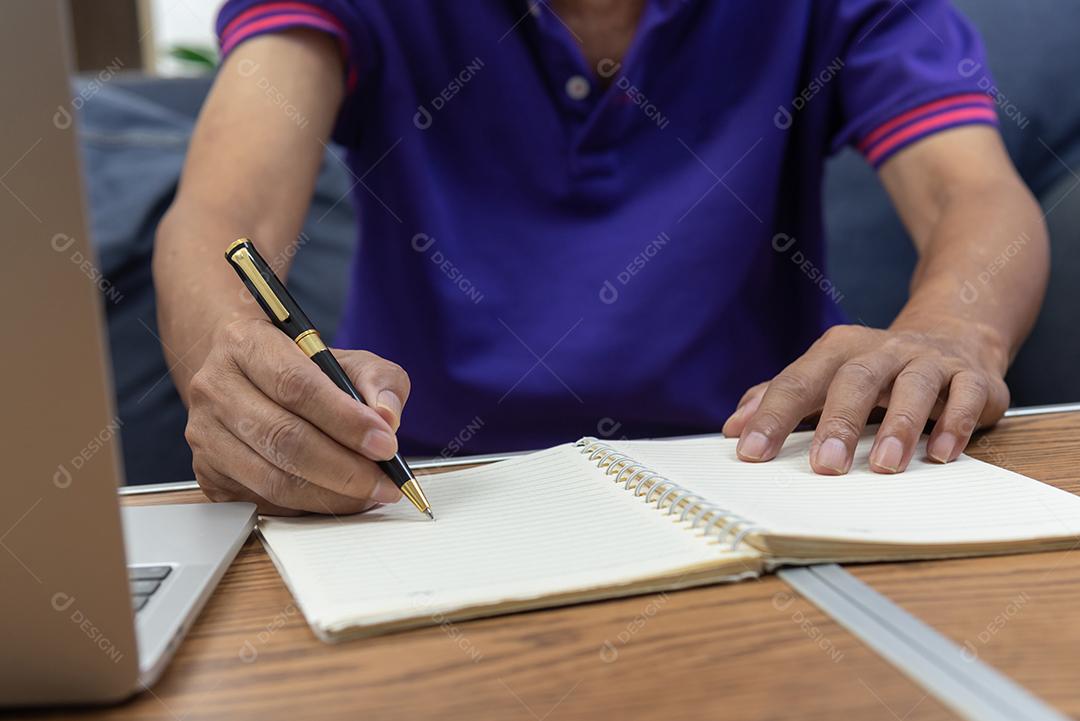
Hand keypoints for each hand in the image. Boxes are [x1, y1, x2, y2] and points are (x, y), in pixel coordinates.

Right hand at [184, 318, 410, 513]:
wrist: (249, 377)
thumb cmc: (303, 368)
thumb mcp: (348, 360)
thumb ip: (378, 380)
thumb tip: (386, 418)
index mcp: (246, 344)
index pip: (296, 386)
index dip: (345, 420)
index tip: (385, 444)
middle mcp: (215, 387)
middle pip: (283, 438)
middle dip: (345, 468)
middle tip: (385, 481)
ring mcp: (205, 434)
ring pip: (272, 479)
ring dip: (330, 495)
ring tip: (369, 494)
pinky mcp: (207, 474)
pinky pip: (263, 502)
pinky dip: (309, 507)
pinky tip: (338, 499)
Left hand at [721, 323, 1009, 473]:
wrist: (952, 338)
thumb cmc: (874, 371)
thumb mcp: (826, 376)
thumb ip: (781, 397)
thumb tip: (734, 427)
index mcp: (838, 350)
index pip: (798, 382)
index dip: (773, 416)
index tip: (751, 452)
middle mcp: (881, 350)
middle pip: (854, 379)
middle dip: (838, 422)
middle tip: (825, 466)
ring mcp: (928, 360)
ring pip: (913, 385)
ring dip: (899, 425)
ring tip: (885, 466)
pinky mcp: (972, 377)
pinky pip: (965, 395)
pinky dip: (954, 423)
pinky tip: (942, 454)